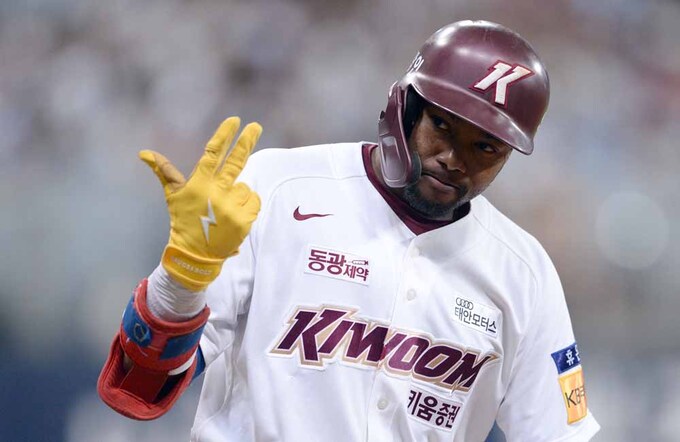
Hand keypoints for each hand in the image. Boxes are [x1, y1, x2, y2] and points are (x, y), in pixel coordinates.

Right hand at [139, 117, 261, 290]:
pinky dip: (248, 204)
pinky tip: (234, 215)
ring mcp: (232, 206)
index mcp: (199, 184)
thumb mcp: (173, 196)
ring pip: (244, 186)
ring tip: (224, 209)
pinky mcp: (245, 219)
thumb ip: (164, 172)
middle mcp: (216, 193)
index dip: (224, 135)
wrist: (195, 255)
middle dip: (246, 141)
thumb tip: (143, 152)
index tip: (235, 120)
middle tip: (255, 126)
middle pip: (236, 161)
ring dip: (238, 193)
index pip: (212, 153)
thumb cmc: (184, 221)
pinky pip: (254, 200)